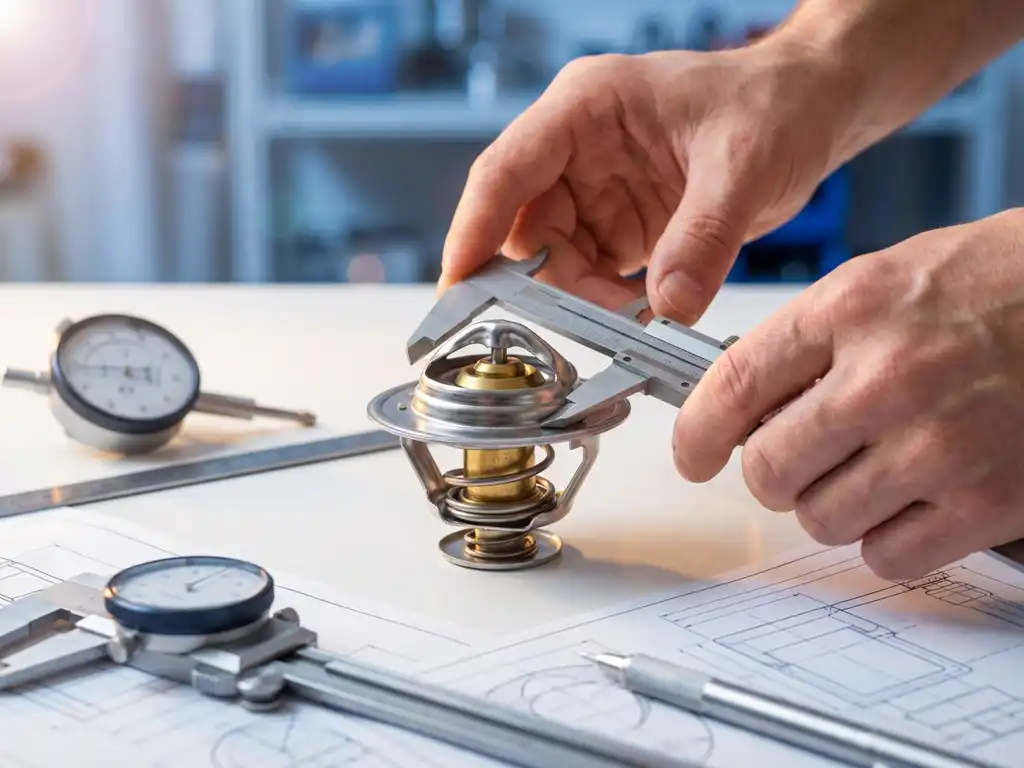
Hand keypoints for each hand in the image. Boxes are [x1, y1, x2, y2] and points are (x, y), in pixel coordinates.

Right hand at [439, 42, 850, 322]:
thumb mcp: (743, 164)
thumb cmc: (773, 103)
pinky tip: (640, 314)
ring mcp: (596, 190)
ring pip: (556, 261)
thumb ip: (703, 238)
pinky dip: (609, 304)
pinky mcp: (620, 225)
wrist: (810, 110)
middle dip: (542, 284)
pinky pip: (594, 276)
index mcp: (586, 108)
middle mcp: (578, 149)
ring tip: (629, 319)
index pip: (506, 172)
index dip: (473, 230)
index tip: (457, 285)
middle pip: (525, 229)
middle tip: (575, 327)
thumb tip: (669, 308)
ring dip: (580, 300)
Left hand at [673, 208, 1023, 578]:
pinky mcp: (986, 502)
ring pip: (820, 519)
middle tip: (801, 457)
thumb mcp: (883, 282)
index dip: (697, 432)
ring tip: (873, 468)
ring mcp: (937, 445)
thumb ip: (808, 342)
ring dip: (833, 504)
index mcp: (852, 309)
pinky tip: (913, 500)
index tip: (692, 455)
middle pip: (767, 470)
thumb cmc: (995, 285)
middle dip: (773, 472)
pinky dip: (888, 538)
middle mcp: (887, 378)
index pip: (733, 385)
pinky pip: (887, 556)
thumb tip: (740, 405)